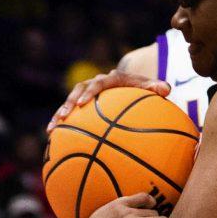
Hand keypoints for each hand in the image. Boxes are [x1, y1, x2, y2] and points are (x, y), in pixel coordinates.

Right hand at [53, 69, 168, 129]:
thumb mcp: (152, 88)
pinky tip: (52, 139)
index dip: (90, 92)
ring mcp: (88, 93)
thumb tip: (166, 89)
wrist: (135, 86)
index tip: (83, 102)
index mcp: (113, 78)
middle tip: (63, 115)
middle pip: (79, 89)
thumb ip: (157, 88)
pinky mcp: (84, 103)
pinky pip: (71, 113)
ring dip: (60, 113)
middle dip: (70, 102)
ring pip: (70, 101)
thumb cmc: (144, 90)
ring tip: (51, 129)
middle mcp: (97, 83)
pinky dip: (61, 124)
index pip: (99, 83)